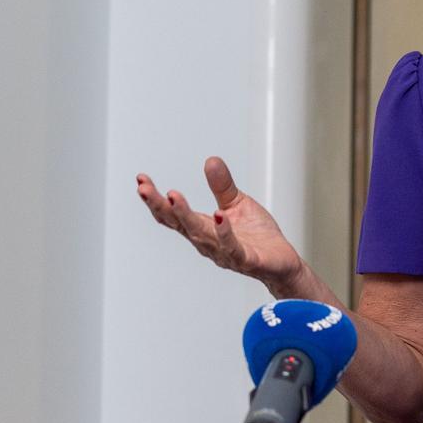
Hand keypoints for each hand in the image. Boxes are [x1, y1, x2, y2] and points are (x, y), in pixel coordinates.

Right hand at [136, 156, 304, 292]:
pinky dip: (224, 232)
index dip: (155, 199)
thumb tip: (210, 160)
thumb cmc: (257, 236)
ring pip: (200, 234)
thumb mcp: (238, 203)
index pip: (173, 215)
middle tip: (143, 188)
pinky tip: (219, 216)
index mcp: (203, 228)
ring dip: (185, 215)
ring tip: (173, 196)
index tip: (140, 180)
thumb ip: (222, 186)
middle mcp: (208, 242)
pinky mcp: (245, 259)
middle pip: (179, 224)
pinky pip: (232, 247)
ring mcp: (224, 253)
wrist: (282, 262)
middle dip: (160, 206)